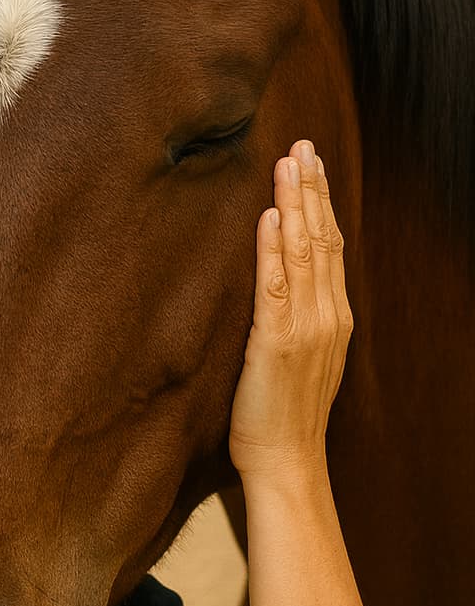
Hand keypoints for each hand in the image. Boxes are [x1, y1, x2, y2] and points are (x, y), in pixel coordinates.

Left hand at [228, 140, 352, 481]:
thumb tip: (286, 286)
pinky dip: (274, 249)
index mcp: (334, 317)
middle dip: (312, 189)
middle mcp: (326, 316)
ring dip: (294, 205)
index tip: (313, 164)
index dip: (322, 203)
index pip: (331, 248)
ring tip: (288, 163)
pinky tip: (270, 217)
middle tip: (302, 145)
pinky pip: (276, 287)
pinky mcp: (277, 342)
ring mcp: (305, 328)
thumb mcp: (302, 358)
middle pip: (322, 239)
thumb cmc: (285, 414)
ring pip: (304, 254)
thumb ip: (299, 319)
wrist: (287, 460)